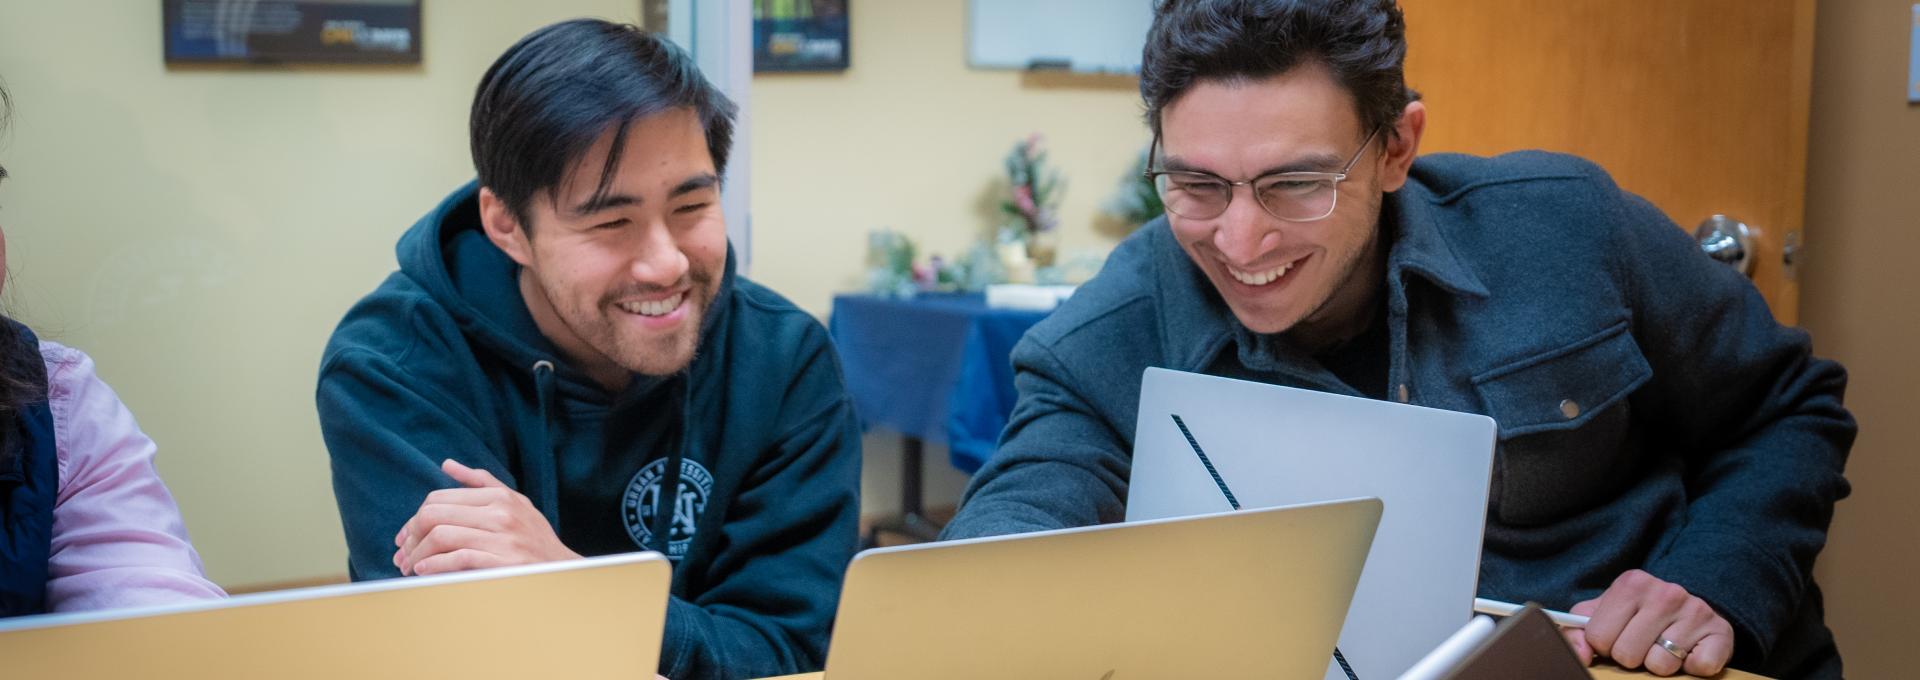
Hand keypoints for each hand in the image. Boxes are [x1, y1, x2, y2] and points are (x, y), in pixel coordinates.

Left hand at [393, 459, 581, 575]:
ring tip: (410, 566)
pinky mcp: (503, 562)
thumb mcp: (515, 502)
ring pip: (442, 536)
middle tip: (402, 554)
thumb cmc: (534, 538)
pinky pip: (458, 558)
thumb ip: (481, 482)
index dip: (414, 518)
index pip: (439, 498)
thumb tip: (447, 464)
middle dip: (411, 536)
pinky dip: (434, 565)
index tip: (405, 537)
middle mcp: (501, 513)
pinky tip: (425, 571)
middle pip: (435, 515)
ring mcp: (503, 538)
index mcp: (499, 496)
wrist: (561, 571)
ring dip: (417, 554)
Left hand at [1560, 570, 1734, 676]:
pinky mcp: (1721, 632)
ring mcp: (1696, 610)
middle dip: (1631, 657)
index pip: (1599, 637)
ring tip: (1664, 646)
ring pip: (1660, 665)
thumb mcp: (1603, 613)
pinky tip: (1688, 652)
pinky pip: (1697, 668)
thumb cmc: (1637, 614)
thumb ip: (1578, 630)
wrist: (1688, 608)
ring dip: (1659, 664)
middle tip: (1642, 644)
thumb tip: (1579, 653)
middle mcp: (1666, 592)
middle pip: (1627, 654)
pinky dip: (1691, 668)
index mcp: (1631, 583)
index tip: (1615, 637)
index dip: (1604, 646)